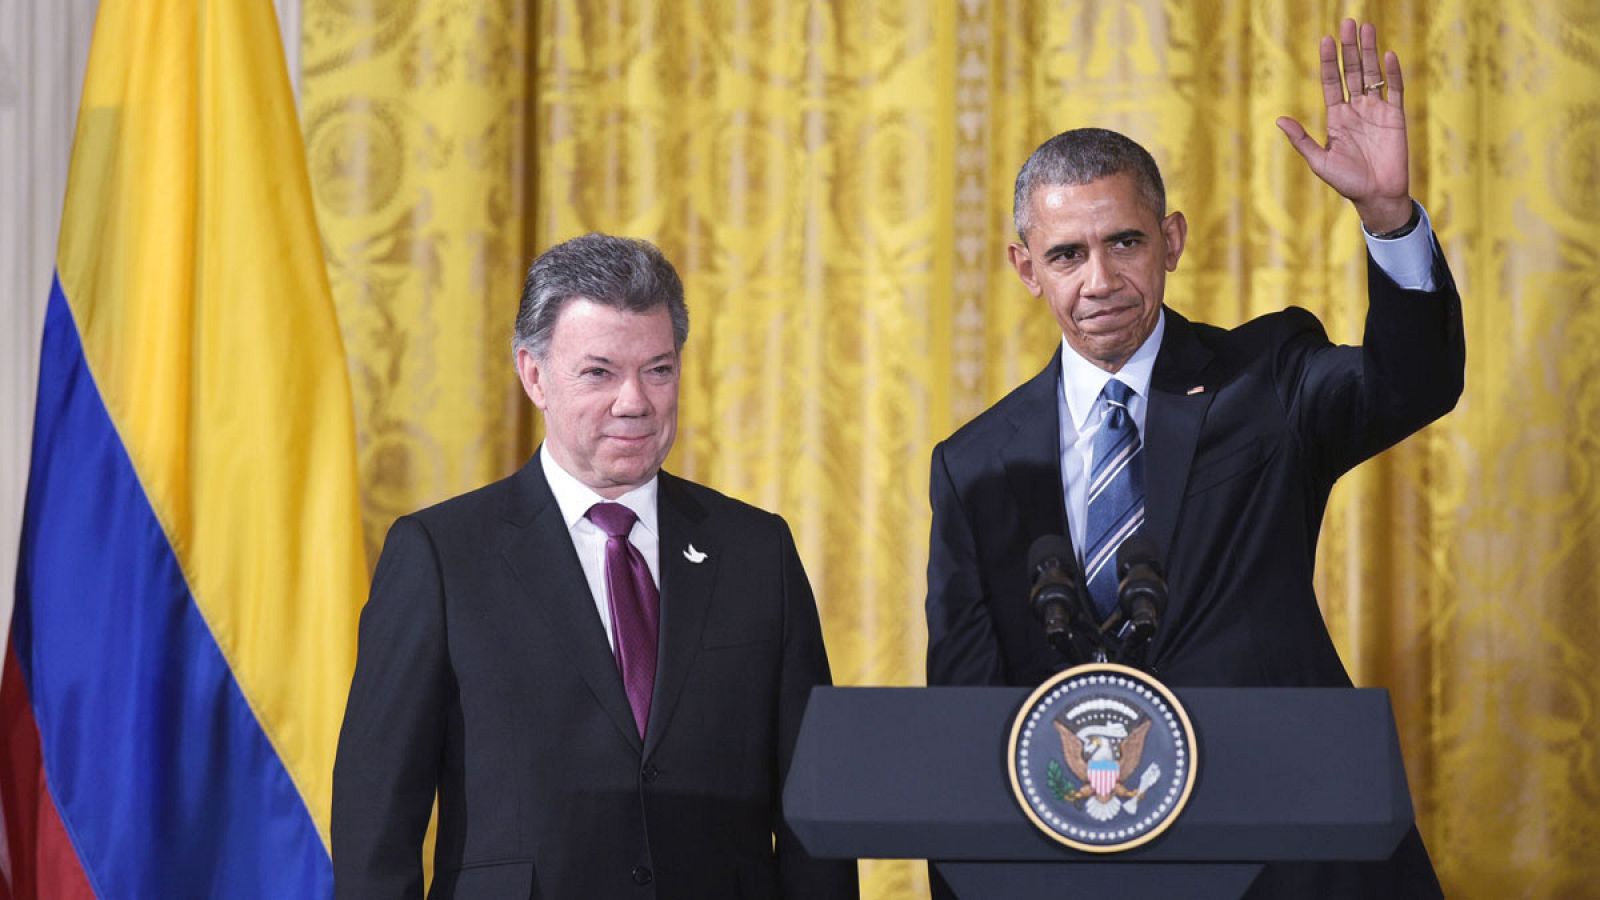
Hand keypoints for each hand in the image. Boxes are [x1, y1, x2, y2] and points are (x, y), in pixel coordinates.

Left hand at [1276, 19, 1412, 232]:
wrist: (1376, 196)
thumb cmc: (1346, 182)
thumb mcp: (1319, 161)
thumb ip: (1301, 140)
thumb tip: (1279, 119)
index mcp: (1336, 117)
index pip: (1332, 81)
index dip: (1330, 60)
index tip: (1326, 39)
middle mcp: (1356, 109)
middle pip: (1352, 71)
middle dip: (1350, 48)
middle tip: (1348, 22)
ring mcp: (1376, 111)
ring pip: (1372, 75)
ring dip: (1370, 52)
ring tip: (1367, 28)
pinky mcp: (1395, 117)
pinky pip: (1395, 91)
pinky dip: (1392, 74)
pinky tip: (1388, 56)